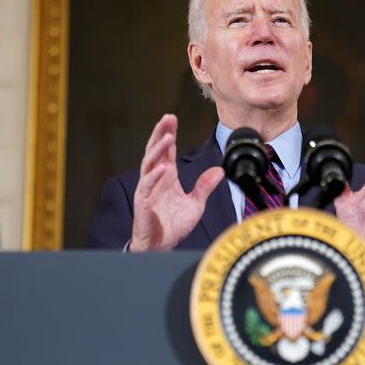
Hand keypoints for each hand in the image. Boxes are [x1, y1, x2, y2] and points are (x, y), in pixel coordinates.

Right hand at [129, 114, 223, 250]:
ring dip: (157, 150)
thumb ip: (205, 186)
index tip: (172, 118)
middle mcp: (155, 180)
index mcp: (166, 177)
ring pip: (149, 165)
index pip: (167, 151)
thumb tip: (220, 171)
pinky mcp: (144, 204)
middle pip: (155, 151)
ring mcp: (148, 190)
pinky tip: (163, 168)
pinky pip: (147, 188)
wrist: (162, 246)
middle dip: (160, 134)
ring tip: (167, 137)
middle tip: (167, 118)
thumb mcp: (196, 204)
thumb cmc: (173, 225)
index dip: (169, 134)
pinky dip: (155, 177)